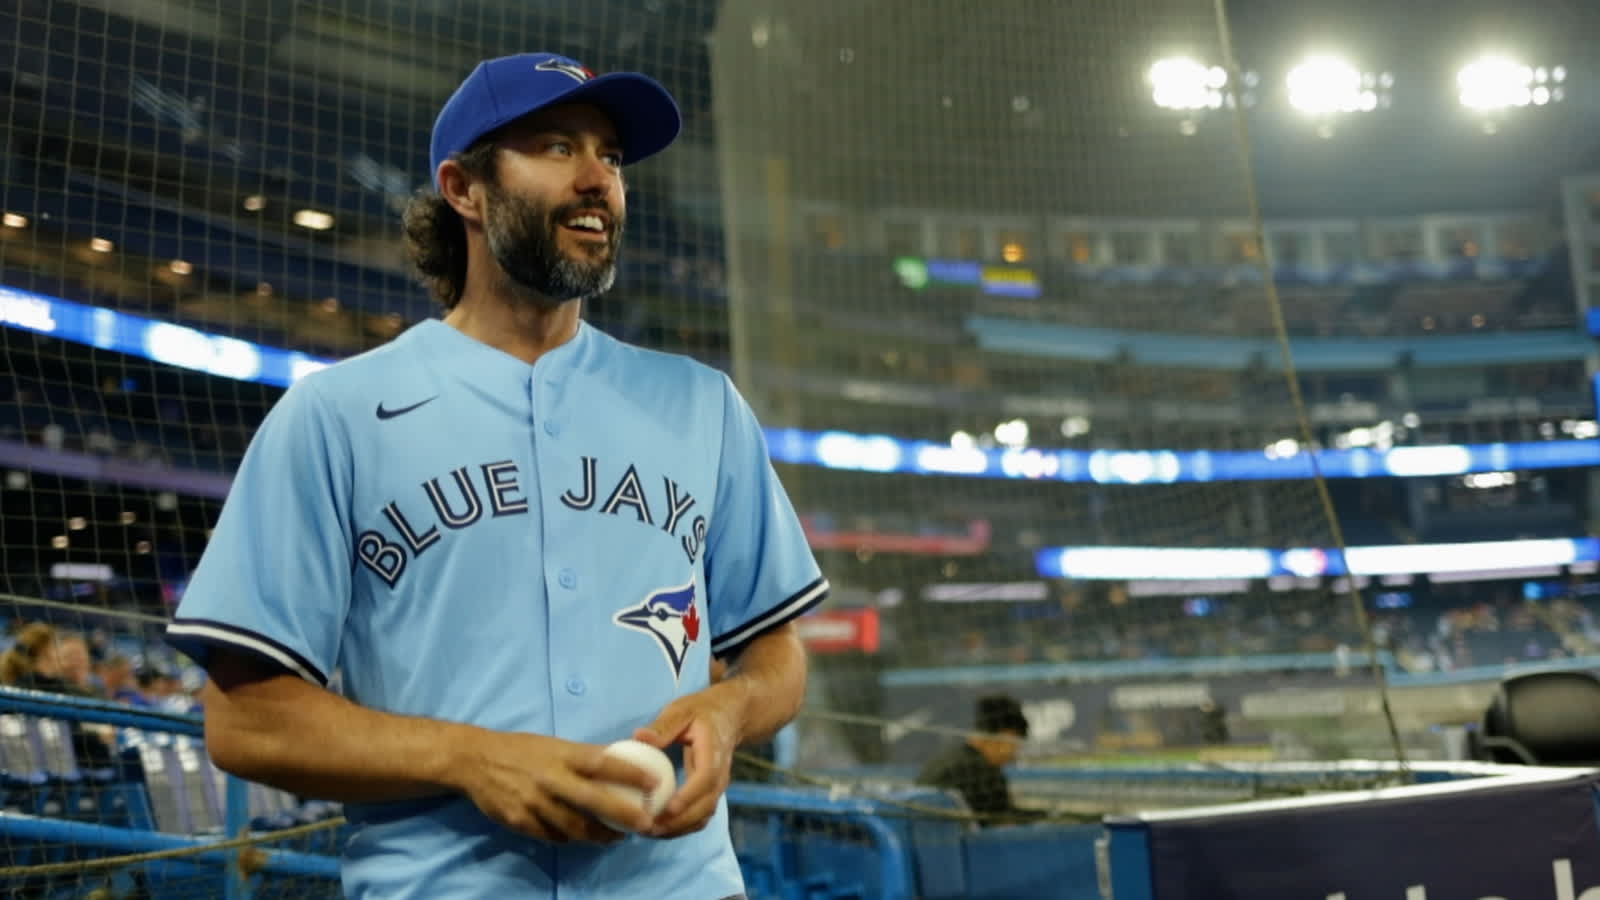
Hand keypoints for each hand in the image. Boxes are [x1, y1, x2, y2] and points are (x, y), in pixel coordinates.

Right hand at [455, 730, 661, 844]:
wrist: (475, 760)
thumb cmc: (522, 749)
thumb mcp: (555, 744)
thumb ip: (584, 755)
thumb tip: (623, 758)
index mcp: (562, 754)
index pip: (603, 762)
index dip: (631, 773)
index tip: (655, 783)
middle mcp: (550, 778)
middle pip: (593, 801)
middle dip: (622, 815)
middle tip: (646, 825)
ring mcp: (534, 803)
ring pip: (574, 827)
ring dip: (599, 836)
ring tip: (617, 837)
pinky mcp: (520, 822)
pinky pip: (552, 836)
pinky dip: (568, 838)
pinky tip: (579, 837)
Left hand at [633, 684, 744, 837]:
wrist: (730, 716)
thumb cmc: (701, 711)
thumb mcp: (681, 710)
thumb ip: (663, 726)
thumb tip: (639, 737)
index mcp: (713, 752)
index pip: (706, 778)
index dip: (688, 796)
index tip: (667, 809)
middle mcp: (720, 774)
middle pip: (706, 806)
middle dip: (679, 822)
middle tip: (649, 828)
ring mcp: (717, 787)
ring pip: (703, 816)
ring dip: (679, 829)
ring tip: (649, 832)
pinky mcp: (710, 794)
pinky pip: (699, 816)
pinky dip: (682, 827)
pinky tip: (659, 829)